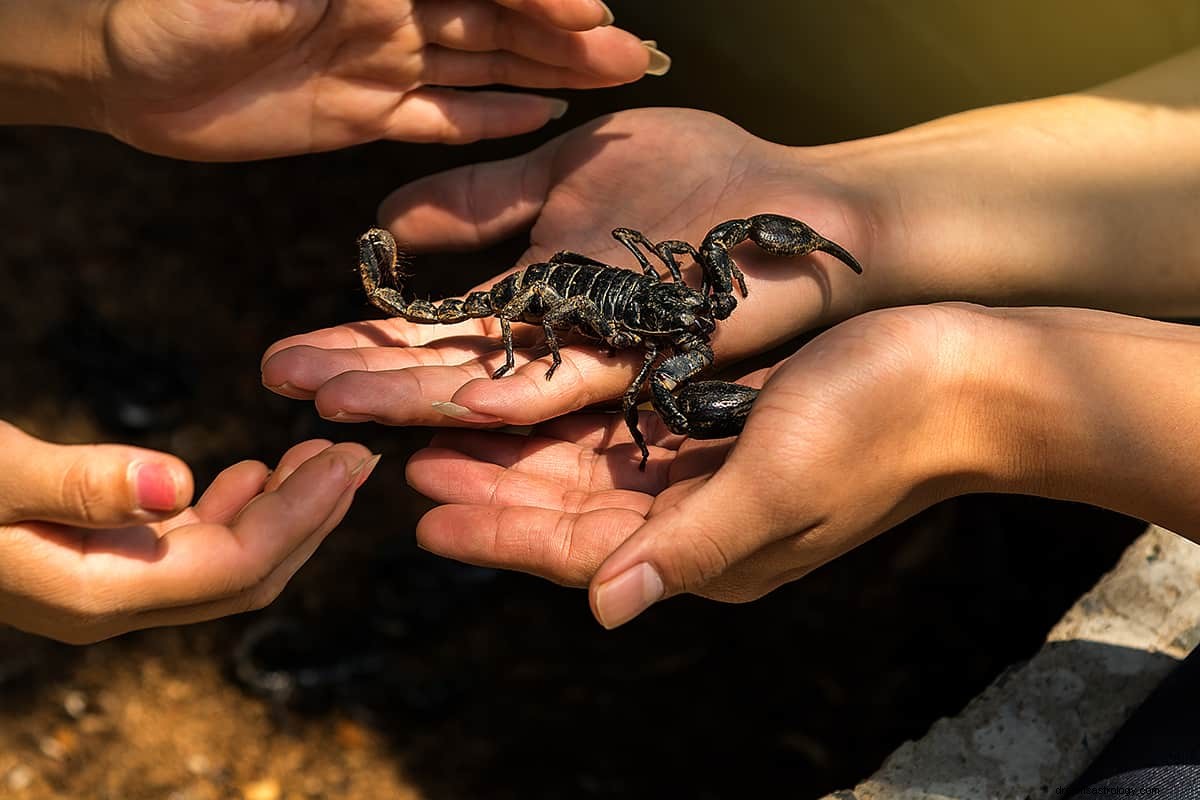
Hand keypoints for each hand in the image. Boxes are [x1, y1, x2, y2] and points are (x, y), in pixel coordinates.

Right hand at [0, 422, 376, 642]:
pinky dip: (235, 509)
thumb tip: (178, 484)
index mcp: (96, 594)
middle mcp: (112, 603)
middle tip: (360, 456)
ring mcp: (109, 586)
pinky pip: (189, 549)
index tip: (350, 460)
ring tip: (322, 455)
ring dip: (282, 511)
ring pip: (224, 562)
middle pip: (245, 574)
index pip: (232, 566)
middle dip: (311, 519)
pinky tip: (253, 472)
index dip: (301, 516)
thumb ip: (74, 482)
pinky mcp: (102, 560)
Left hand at [88, 0, 658, 158]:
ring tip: (609, 78)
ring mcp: (378, 62)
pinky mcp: (361, 114)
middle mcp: (387, 10)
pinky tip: (541, 117)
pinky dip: (490, 117)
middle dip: (561, 32)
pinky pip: (440, 116)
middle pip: (492, 20)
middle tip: (629, 52)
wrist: (119, 71)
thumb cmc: (168, 8)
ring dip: (544, 72)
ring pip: (480, 67)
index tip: (586, 8)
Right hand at [262, 108, 875, 427]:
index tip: (288, 354)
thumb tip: (386, 222)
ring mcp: (604, 354)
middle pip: (448, 369)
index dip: (361, 341)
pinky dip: (523, 397)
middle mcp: (557, 344)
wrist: (801, 203)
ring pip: (497, 390)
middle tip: (280, 384)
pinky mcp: (655, 356)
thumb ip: (482, 200)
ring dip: (416, 399)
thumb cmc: (701, 183)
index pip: (432, 331)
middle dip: (365, 376)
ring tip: (336, 404)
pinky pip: (582, 384)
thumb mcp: (569, 171)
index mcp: (535, 303)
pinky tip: (461, 406)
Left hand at [402, 304, 987, 627]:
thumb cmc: (878, 426)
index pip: (577, 551)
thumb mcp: (779, 485)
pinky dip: (571, 415)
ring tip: (443, 427)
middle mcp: (696, 518)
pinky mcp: (719, 423)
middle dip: (490, 485)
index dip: (498, 531)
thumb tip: (605, 610)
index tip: (423, 514)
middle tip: (408, 458)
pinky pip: (625, 426)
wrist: (961, 378)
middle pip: (567, 509)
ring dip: (519, 449)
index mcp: (707, 548)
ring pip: (588, 466)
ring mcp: (707, 471)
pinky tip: (527, 396)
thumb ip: (692, 546)